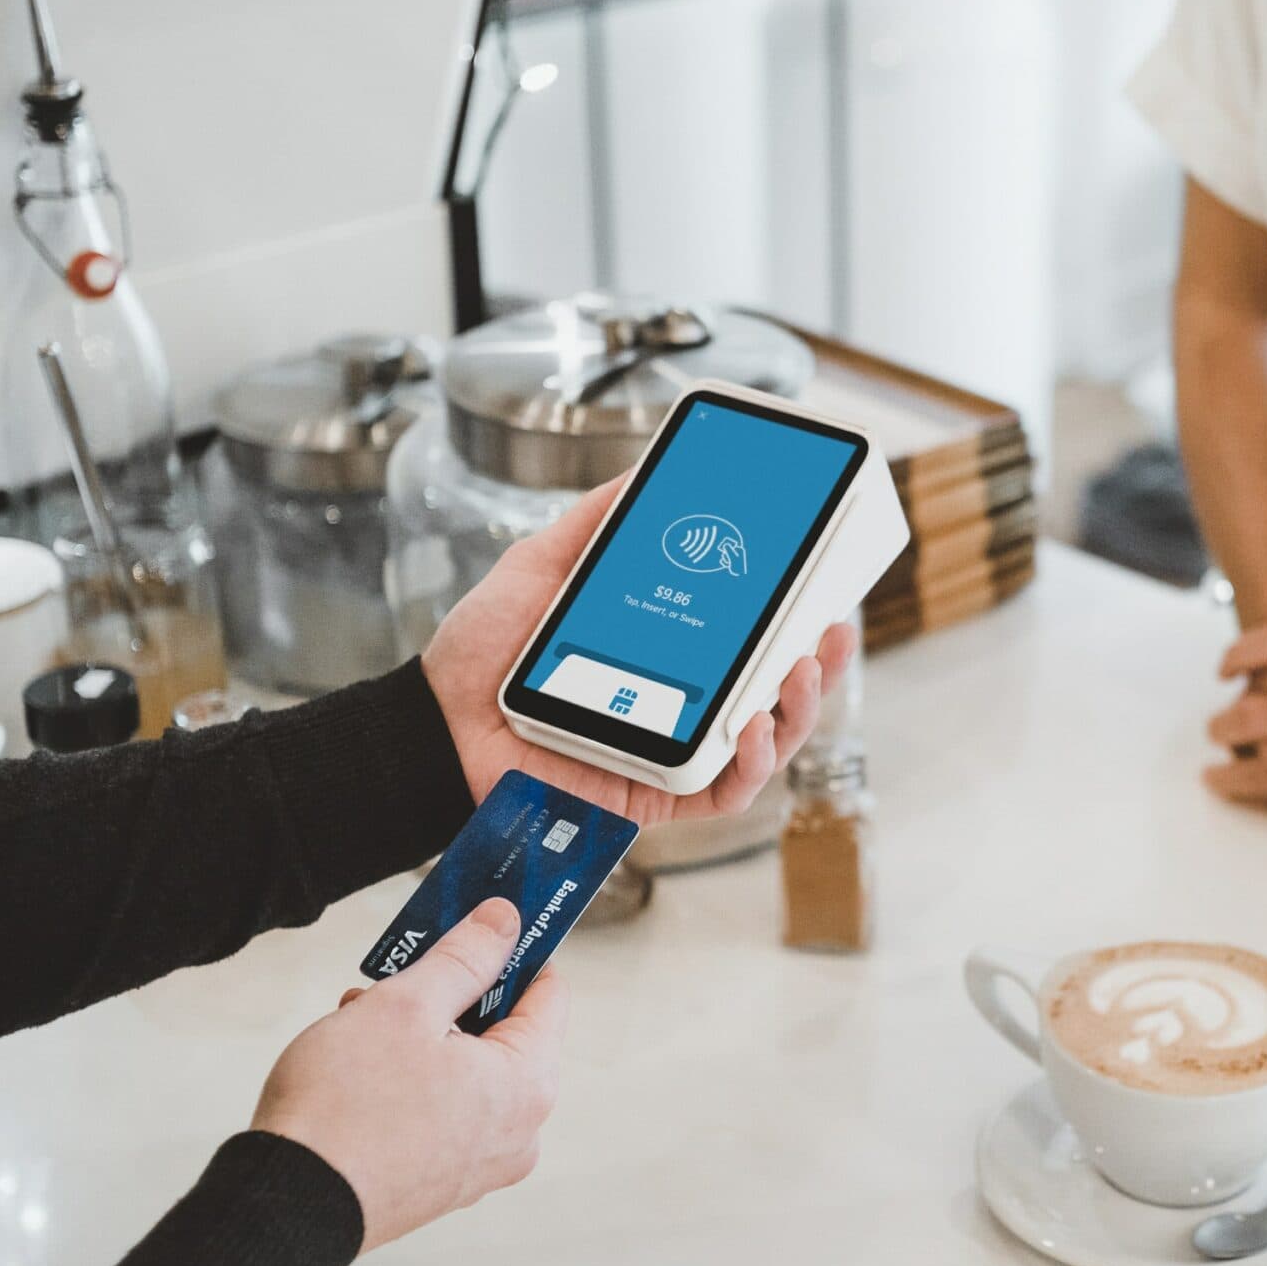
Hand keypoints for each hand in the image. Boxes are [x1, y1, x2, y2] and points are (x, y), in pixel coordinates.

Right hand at [253, 899, 566, 1252]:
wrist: (289, 1205)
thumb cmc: (347, 1106)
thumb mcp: (408, 1005)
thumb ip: (464, 957)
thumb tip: (506, 921)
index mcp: (529, 1084)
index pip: (548, 995)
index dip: (513, 953)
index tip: (477, 929)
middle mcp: (520, 1132)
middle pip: (505, 1036)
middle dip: (452, 999)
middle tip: (399, 980)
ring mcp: (481, 1167)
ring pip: (468, 1075)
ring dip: (424, 1039)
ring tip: (363, 1019)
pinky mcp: (442, 1187)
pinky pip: (445, 1115)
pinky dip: (414, 1083)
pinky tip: (362, 1067)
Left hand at [421, 477, 857, 825]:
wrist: (435, 724)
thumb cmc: (485, 655)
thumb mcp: (542, 566)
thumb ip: (597, 521)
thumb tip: (647, 468)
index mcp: (668, 655)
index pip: (749, 637)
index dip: (795, 617)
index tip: (823, 582)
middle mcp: (682, 705)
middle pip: (775, 691)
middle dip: (818, 663)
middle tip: (831, 626)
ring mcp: (674, 753)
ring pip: (766, 742)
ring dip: (797, 707)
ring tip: (798, 668)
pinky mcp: (658, 797)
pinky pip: (726, 792)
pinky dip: (750, 763)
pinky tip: (750, 726)